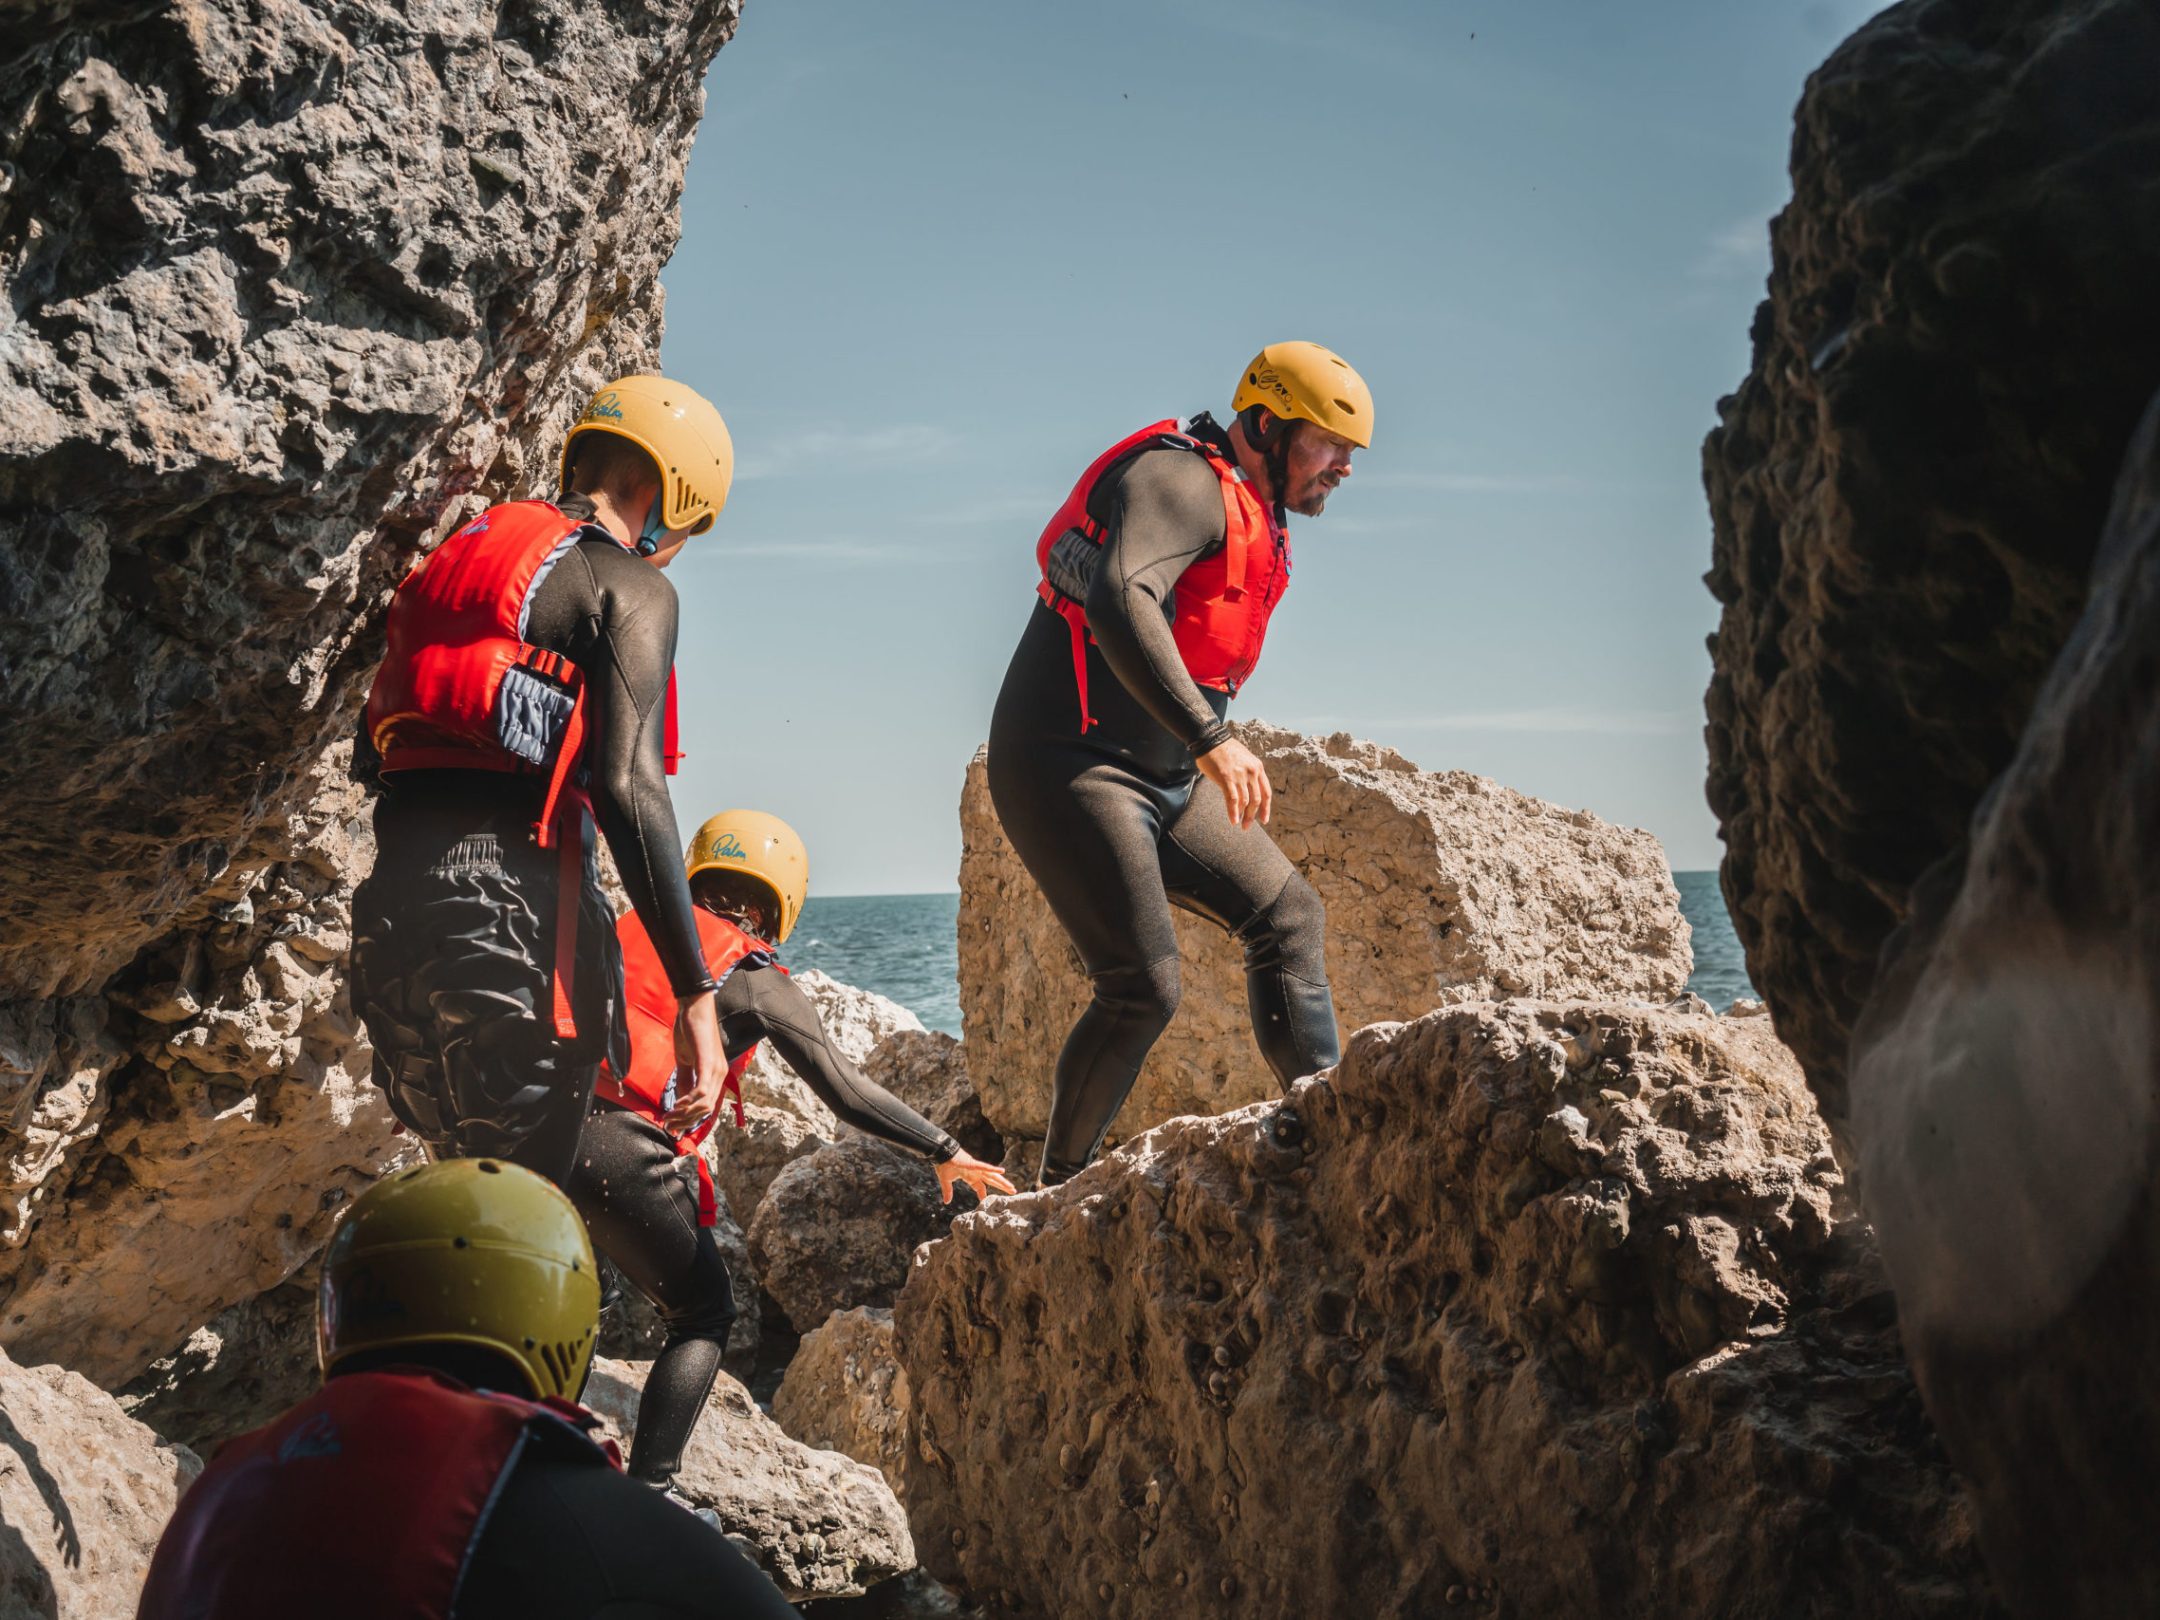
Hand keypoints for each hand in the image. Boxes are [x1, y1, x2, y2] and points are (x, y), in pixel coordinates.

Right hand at [663, 991, 725, 1134]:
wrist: (694, 1007)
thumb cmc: (689, 1031)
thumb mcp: (685, 1061)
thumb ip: (684, 1081)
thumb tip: (678, 1103)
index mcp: (715, 1075)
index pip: (706, 1107)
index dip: (690, 1120)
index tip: (673, 1128)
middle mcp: (720, 1075)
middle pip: (706, 1111)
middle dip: (685, 1122)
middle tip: (667, 1126)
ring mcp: (716, 1069)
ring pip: (704, 1104)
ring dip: (684, 1115)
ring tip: (668, 1117)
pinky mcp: (707, 1062)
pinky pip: (701, 1090)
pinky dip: (688, 1102)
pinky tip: (676, 1105)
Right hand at [935, 1149, 1016, 1204]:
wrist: (940, 1153)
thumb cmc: (943, 1164)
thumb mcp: (946, 1181)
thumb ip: (948, 1191)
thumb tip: (946, 1202)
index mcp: (970, 1176)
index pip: (980, 1188)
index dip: (984, 1195)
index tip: (987, 1203)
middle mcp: (976, 1172)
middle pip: (992, 1181)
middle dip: (1002, 1187)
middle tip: (1013, 1192)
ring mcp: (976, 1168)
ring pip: (992, 1176)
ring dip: (1002, 1182)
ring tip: (1012, 1187)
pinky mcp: (973, 1164)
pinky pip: (984, 1167)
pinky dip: (993, 1169)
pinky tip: (1002, 1171)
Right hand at [1195, 736, 1271, 829]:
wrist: (1210, 739)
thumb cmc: (1224, 750)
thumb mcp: (1244, 759)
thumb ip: (1249, 773)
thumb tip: (1248, 790)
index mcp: (1258, 768)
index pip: (1266, 793)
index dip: (1266, 808)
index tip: (1264, 820)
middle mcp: (1252, 772)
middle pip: (1256, 800)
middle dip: (1253, 815)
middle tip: (1248, 826)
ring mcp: (1240, 775)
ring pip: (1245, 802)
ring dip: (1243, 816)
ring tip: (1240, 825)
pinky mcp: (1226, 778)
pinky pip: (1232, 800)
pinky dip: (1233, 812)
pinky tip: (1233, 821)